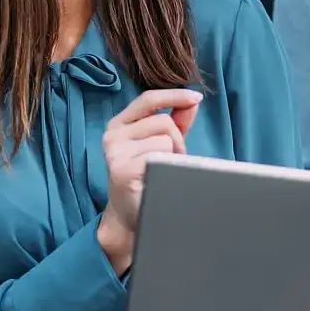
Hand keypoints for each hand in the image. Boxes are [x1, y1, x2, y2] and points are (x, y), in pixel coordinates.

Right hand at [96, 88, 201, 273]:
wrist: (131, 215)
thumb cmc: (146, 176)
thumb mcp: (161, 144)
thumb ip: (176, 121)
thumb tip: (192, 101)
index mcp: (119, 124)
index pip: (148, 99)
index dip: (174, 95)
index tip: (196, 97)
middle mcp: (112, 135)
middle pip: (163, 122)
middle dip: (177, 141)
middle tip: (171, 161)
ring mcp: (115, 152)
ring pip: (164, 139)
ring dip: (173, 155)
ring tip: (162, 171)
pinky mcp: (122, 169)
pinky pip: (159, 156)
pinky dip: (167, 166)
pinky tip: (157, 178)